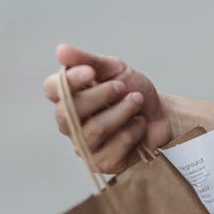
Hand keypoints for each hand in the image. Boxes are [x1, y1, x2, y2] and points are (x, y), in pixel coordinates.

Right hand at [43, 44, 173, 172]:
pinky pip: (113, 147)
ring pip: (94, 129)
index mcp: (67, 97)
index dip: (69, 81)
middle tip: (124, 87)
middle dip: (102, 95)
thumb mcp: (114, 69)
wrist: (162, 115)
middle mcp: (70, 123)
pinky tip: (139, 126)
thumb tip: (60, 50)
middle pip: (69, 111)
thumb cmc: (133, 91)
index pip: (51, 89)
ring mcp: (84, 145)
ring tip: (137, 102)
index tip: (92, 71)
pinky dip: (133, 131)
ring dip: (122, 111)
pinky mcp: (101, 163)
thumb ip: (88, 60)